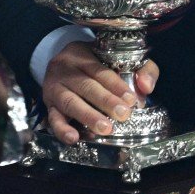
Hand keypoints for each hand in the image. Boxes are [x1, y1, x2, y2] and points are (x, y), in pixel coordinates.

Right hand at [41, 40, 156, 144]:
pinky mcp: (48, 105)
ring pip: (70, 102)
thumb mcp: (117, 56)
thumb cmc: (94, 61)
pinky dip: (62, 130)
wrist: (60, 60)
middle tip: (123, 115)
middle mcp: (65, 69)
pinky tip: (74, 138)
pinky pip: (53, 118)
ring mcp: (54, 88)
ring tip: (105, 129)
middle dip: (105, 102)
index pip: (100, 70)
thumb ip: (141, 68)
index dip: (116, 85)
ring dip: (88, 116)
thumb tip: (146, 87)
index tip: (132, 99)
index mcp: (82, 55)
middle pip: (86, 86)